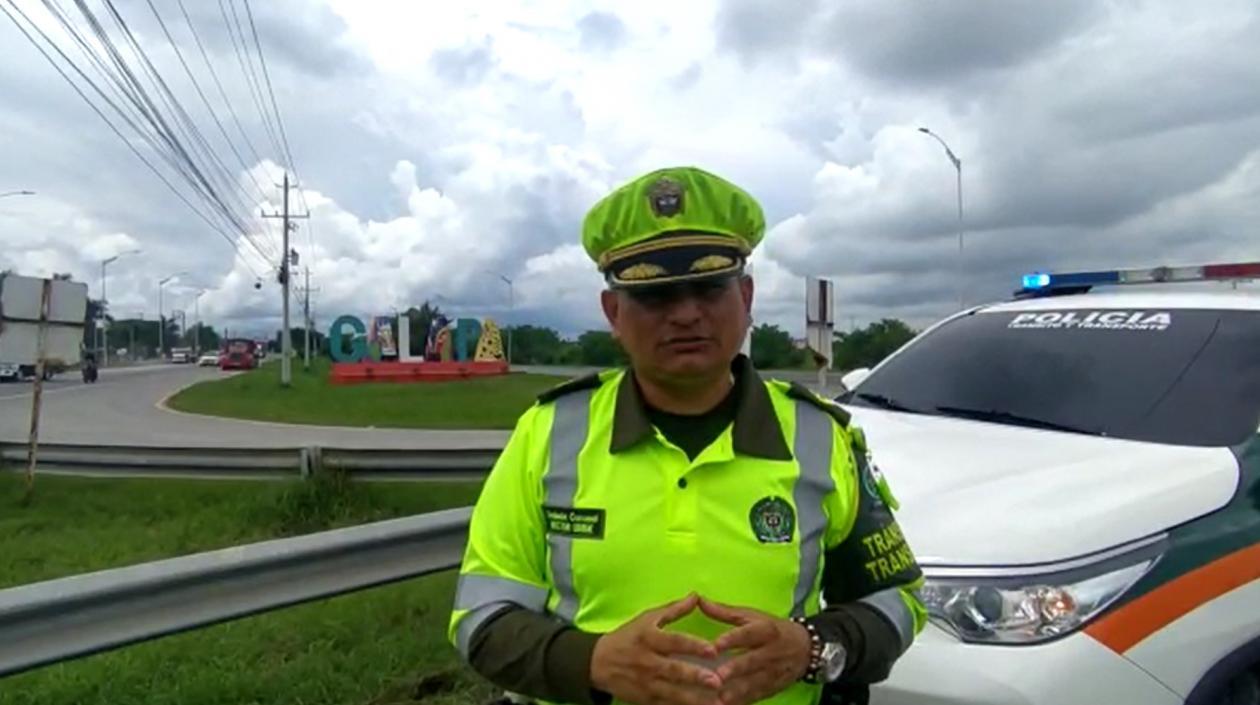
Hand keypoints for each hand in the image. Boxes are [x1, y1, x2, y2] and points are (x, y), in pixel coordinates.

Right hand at [591, 593, 723, 704]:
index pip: (674, 642)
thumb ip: (674, 610)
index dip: (693, 646)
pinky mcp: (645, 700)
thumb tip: (696, 596)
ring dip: (694, 699)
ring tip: (716, 702)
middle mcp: (648, 662)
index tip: (713, 650)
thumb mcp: (647, 619)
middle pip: (674, 670)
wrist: (598, 662)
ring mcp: (646, 683)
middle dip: (695, 677)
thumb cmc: (628, 637)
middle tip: (716, 681)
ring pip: (672, 692)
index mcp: (649, 638)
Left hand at [700, 598, 812, 704]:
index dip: (732, 639)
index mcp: (765, 630)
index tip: (715, 646)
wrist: (806, 648)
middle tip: (718, 676)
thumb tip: (700, 600)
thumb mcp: (752, 616)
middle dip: (736, 669)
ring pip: (755, 682)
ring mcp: (773, 672)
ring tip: (720, 698)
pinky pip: (757, 696)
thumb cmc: (773, 629)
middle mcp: (770, 651)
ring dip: (738, 691)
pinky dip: (743, 701)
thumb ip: (724, 612)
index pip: (748, 634)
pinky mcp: (773, 687)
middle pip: (752, 660)